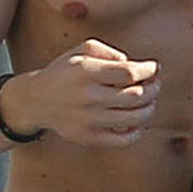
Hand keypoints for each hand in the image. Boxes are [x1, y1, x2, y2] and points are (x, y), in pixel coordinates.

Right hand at [17, 39, 158, 146]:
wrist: (37, 100)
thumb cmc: (65, 72)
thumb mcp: (80, 51)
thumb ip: (108, 52)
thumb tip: (134, 67)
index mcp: (85, 72)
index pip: (129, 73)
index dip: (148, 71)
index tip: (154, 69)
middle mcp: (87, 96)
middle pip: (136, 96)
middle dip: (153, 89)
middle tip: (156, 85)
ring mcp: (89, 120)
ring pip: (135, 118)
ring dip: (149, 109)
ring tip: (150, 102)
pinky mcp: (89, 137)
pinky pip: (124, 140)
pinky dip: (138, 131)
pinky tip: (138, 122)